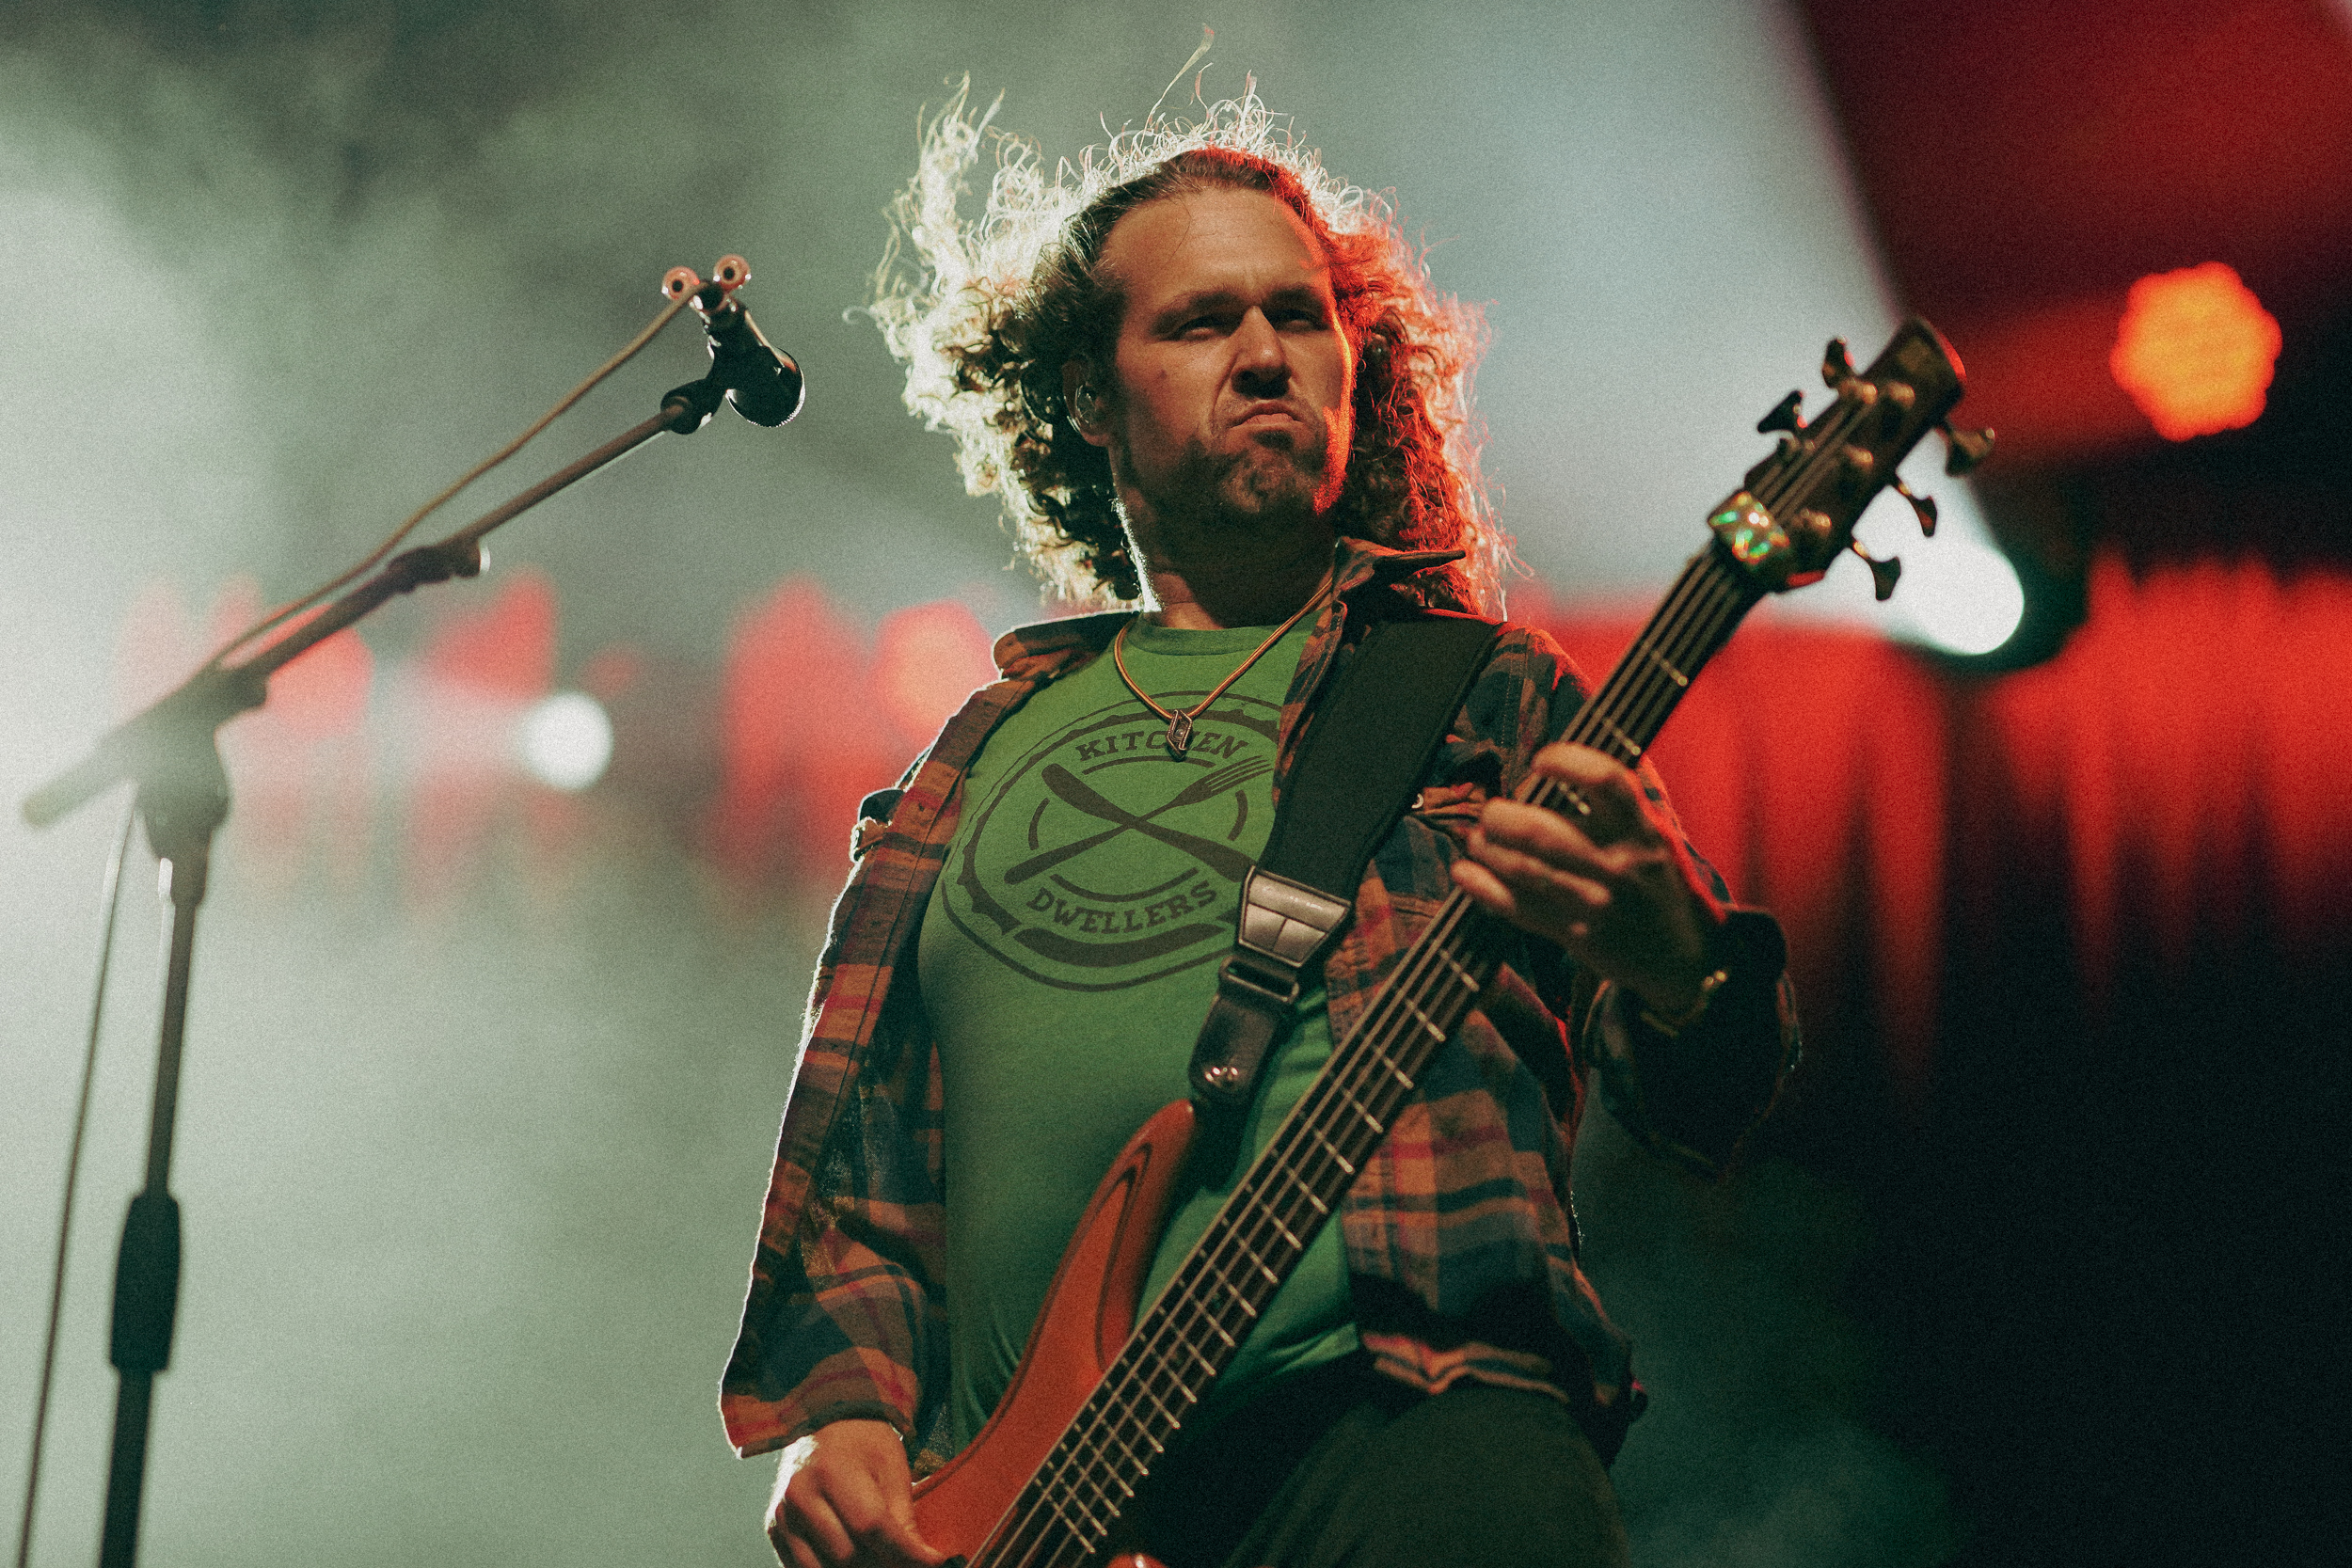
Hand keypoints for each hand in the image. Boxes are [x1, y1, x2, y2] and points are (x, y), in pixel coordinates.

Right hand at [768, 1418, 946, 1567]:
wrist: (824, 1424)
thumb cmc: (863, 1444)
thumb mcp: (892, 1468)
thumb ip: (903, 1518)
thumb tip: (922, 1562)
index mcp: (833, 1470)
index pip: (872, 1527)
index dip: (905, 1552)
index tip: (932, 1562)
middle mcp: (800, 1495)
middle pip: (847, 1555)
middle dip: (882, 1562)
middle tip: (902, 1557)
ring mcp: (783, 1515)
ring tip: (877, 1554)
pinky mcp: (775, 1529)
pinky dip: (830, 1567)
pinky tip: (852, 1553)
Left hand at [1450, 742, 1722, 1014]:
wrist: (1683, 958)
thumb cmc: (1661, 886)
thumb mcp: (1660, 835)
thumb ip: (1631, 793)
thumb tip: (1614, 736)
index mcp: (1643, 831)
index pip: (1606, 781)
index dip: (1567, 761)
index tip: (1541, 760)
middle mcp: (1619, 864)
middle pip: (1543, 831)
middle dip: (1502, 816)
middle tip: (1492, 811)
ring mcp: (1595, 901)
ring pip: (1525, 869)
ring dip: (1488, 849)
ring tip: (1478, 839)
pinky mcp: (1577, 934)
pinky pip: (1520, 908)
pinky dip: (1484, 889)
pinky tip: (1466, 873)